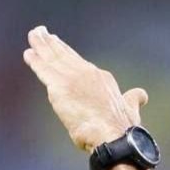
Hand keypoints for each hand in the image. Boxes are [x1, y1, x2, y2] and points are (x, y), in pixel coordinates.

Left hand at [23, 25, 147, 152]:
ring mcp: (73, 79)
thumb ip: (132, 99)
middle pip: (65, 55)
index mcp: (101, 79)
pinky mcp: (60, 89)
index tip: (58, 44)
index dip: (68, 53)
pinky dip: (35, 62)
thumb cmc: (121, 128)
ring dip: (41, 46)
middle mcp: (87, 74)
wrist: (114, 135)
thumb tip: (141, 95)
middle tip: (41, 33)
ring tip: (33, 36)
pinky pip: (44, 71)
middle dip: (52, 44)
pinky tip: (28, 54)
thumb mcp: (131, 108)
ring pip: (53, 59)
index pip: (80, 62)